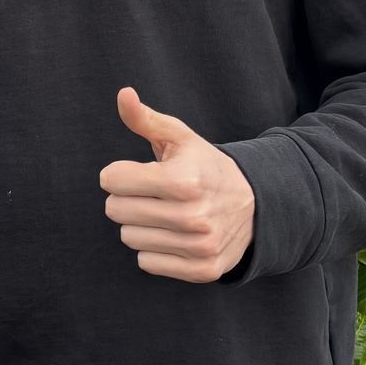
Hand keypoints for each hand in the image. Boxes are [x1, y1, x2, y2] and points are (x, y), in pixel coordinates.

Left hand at [100, 87, 255, 281]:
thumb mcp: (179, 137)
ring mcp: (199, 246)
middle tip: (150, 193)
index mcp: (182, 180)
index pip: (111, 180)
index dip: (119, 173)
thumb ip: (145, 118)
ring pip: (128, 238)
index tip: (136, 171)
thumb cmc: (204, 165)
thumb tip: (123, 93)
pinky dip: (154, 249)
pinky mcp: (203, 270)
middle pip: (115, 210)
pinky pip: (146, 263)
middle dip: (126, 198)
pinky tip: (173, 235)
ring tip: (163, 213)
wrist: (254, 204)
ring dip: (139, 225)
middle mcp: (193, 216)